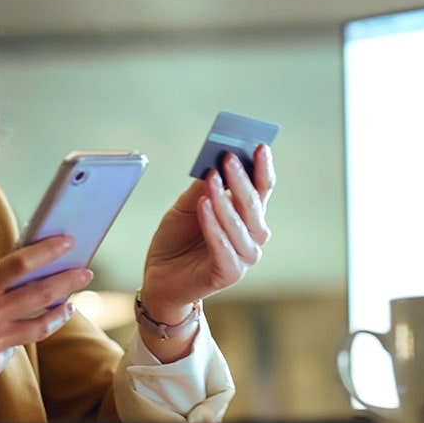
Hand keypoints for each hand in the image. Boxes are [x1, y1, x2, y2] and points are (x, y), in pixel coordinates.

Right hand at [0, 235, 91, 420]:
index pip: (21, 264)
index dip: (48, 251)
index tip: (68, 242)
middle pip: (40, 294)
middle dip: (68, 281)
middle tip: (85, 272)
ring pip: (39, 327)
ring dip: (59, 313)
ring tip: (71, 304)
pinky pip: (12, 348)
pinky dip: (16, 338)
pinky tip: (15, 333)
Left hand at [140, 144, 275, 322]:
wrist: (160, 275)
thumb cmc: (178, 239)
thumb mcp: (187, 206)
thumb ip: (203, 187)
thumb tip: (215, 162)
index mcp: (248, 218)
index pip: (262, 190)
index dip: (263, 168)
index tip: (260, 146)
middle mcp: (252, 237)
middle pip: (254, 206)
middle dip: (242, 179)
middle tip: (229, 157)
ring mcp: (243, 257)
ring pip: (241, 226)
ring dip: (225, 201)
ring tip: (211, 178)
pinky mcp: (229, 274)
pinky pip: (223, 248)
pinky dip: (214, 226)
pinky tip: (204, 206)